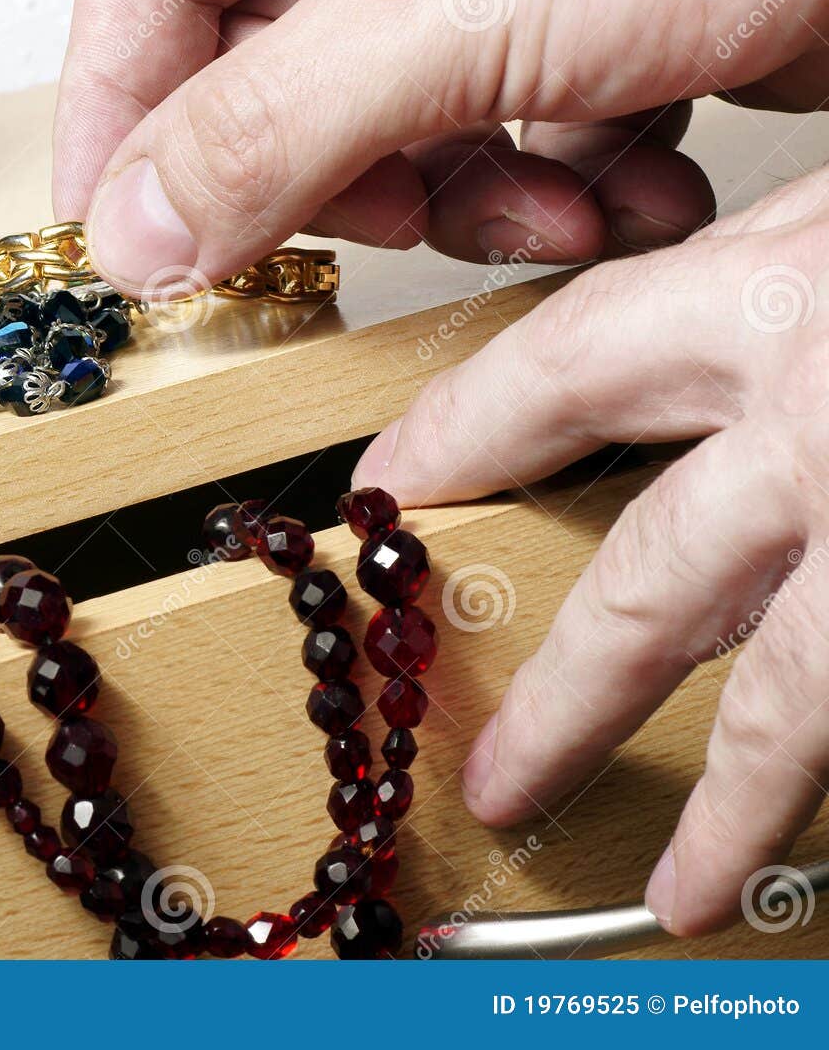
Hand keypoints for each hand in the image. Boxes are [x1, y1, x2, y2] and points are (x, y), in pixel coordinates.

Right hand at [55, 0, 828, 293]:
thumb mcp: (458, 9)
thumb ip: (269, 130)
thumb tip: (133, 233)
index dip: (122, 120)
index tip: (123, 246)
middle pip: (264, 77)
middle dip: (346, 187)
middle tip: (384, 231)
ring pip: (384, 132)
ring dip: (468, 206)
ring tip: (563, 208)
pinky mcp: (565, 15)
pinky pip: (493, 136)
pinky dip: (558, 186)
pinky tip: (636, 180)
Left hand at [352, 166, 828, 935]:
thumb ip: (791, 300)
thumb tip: (698, 394)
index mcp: (796, 288)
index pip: (563, 364)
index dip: (463, 425)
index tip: (392, 483)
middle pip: (649, 582)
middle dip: (567, 698)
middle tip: (499, 779)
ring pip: (800, 695)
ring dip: (736, 804)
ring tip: (672, 890)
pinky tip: (826, 849)